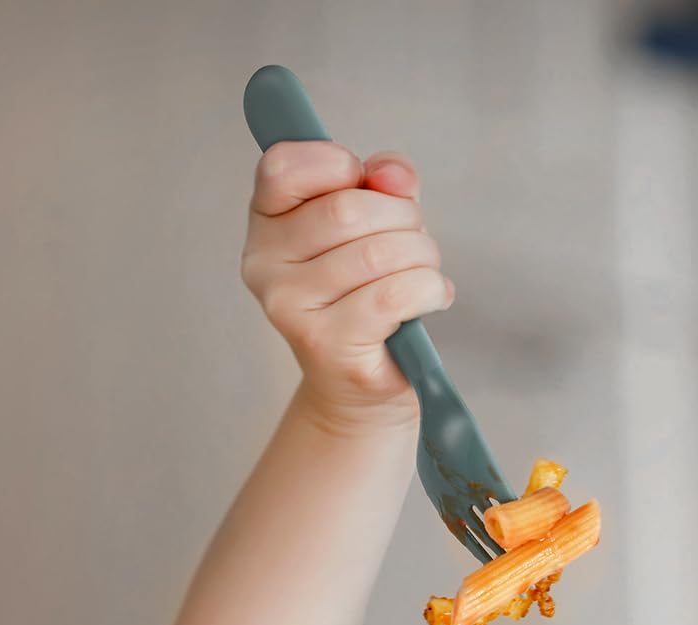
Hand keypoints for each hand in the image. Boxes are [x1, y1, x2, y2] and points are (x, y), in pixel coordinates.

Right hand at [240, 140, 451, 427]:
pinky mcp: (328, 343)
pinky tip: (432, 296)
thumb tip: (394, 175)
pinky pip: (392, 295)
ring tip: (426, 273)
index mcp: (265, 223)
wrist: (361, 387)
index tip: (367, 186)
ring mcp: (291, 308)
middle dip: (402, 218)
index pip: (283, 165)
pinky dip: (427, 289)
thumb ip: (382, 185)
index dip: (338, 164)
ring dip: (422, 256)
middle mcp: (265, 265)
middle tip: (416, 242)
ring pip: (376, 253)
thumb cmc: (366, 298)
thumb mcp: (373, 226)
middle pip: (346, 209)